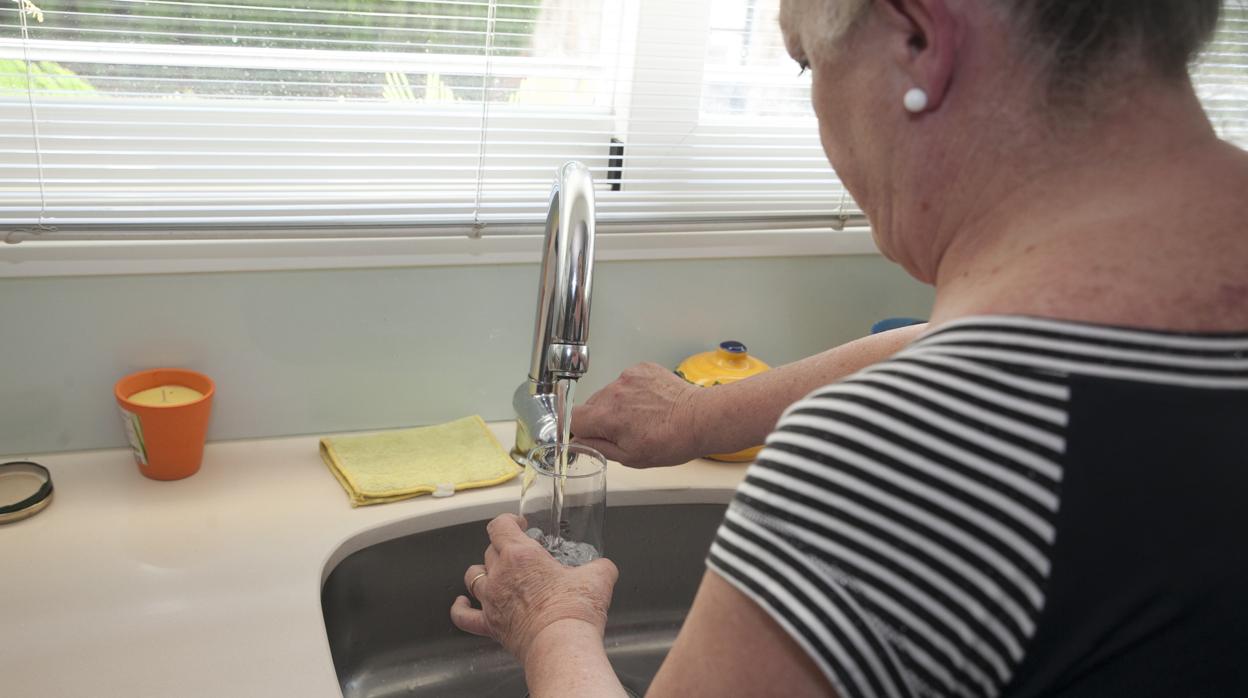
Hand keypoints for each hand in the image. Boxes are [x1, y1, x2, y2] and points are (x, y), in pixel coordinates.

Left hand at [449, 514, 619, 663]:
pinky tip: (462, 604)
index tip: (520, 524)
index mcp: (522, 555)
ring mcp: (491, 600)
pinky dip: (460, 609)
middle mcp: (500, 574)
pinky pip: (464, 616)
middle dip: (504, 547)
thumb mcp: (598, 578)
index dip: (509, 521)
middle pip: (490, 550)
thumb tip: (604, 568)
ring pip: (473, 576)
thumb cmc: (574, 611)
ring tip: (494, 572)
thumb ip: (599, 567)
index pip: (500, 525)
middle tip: (521, 553)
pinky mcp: (490, 626)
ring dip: (482, 571)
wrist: (562, 645)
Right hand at [571, 362, 703, 467]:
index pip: (573, 418)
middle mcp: (614, 391)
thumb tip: (579, 443)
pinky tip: (650, 403)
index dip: (582, 430)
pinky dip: (633, 391)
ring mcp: (628, 377)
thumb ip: (598, 448)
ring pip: (609, 392)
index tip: (592, 435)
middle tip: (625, 430)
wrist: (699, 419)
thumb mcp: (630, 458)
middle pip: (591, 404)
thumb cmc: (671, 441)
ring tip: (642, 416)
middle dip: (602, 418)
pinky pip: (627, 381)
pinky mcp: (642, 368)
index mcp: (607, 416)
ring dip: (618, 403)